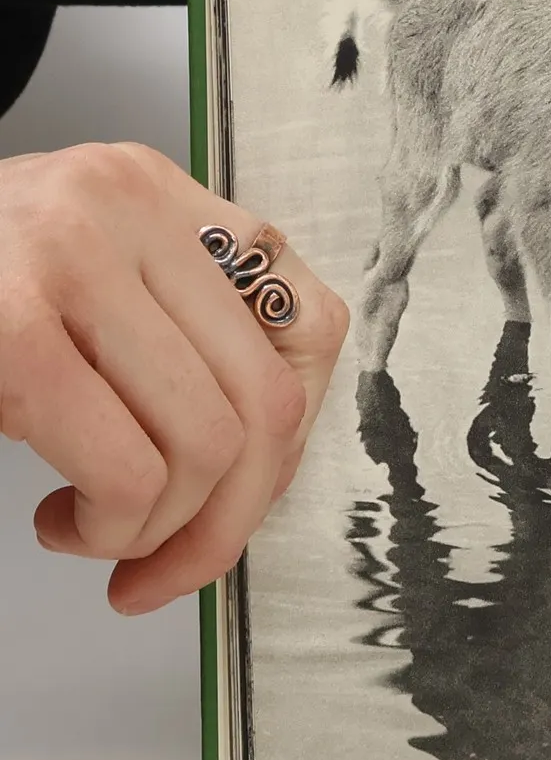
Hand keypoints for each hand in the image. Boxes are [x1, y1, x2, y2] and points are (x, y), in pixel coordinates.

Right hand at [0, 143, 348, 613]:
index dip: (291, 438)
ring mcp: (69, 253)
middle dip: (228, 518)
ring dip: (159, 527)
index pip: (311, 323)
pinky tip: (61, 517)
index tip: (240, 498)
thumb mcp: (84, 292)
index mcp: (160, 195)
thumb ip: (176, 341)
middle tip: (167, 563)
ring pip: (209, 442)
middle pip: (270, 401)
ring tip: (95, 532)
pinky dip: (110, 523)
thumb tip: (260, 468)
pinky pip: (124, 462)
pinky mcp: (12, 324)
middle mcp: (128, 203)